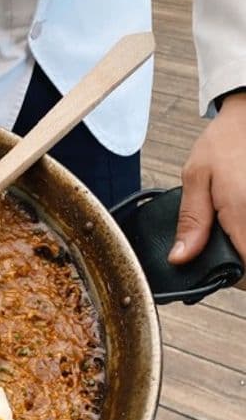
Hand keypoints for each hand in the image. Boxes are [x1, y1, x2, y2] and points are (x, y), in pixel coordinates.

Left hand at [169, 94, 245, 267]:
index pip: (245, 270)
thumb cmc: (226, 140)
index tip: (217, 273)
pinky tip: (236, 224)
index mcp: (243, 214)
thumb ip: (190, 220)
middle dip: (239, 265)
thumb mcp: (196, 177)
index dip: (231, 278)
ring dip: (242, 246)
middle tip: (220, 251)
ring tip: (229, 232)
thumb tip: (180, 256)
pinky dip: (244, 231)